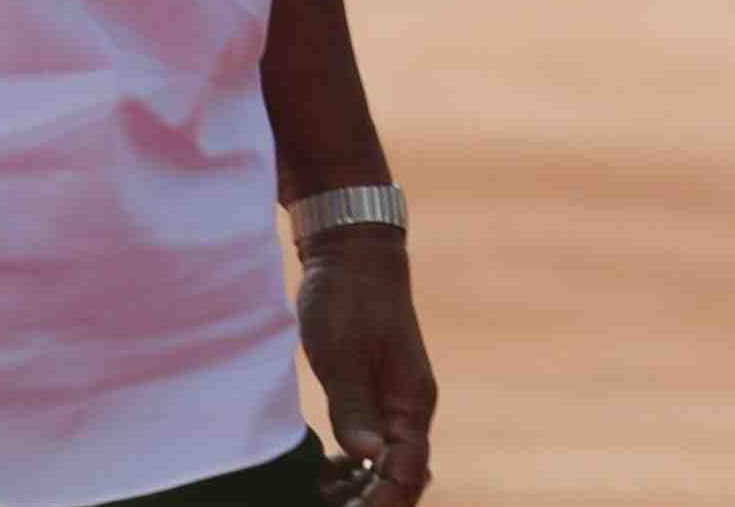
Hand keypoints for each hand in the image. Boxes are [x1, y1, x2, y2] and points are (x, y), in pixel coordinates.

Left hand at [296, 222, 435, 504]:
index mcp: (411, 401)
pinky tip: (325, 473)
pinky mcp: (375, 394)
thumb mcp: (342, 355)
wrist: (353, 253)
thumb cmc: (347, 299)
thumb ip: (353, 407)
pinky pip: (372, 445)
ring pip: (386, 464)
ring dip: (362, 488)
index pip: (408, 470)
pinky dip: (353, 466)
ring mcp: (393, 402)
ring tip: (323, 496)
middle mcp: (409, 408)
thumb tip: (366, 458)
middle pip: (402, 474)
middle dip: (374, 499)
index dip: (384, 500)